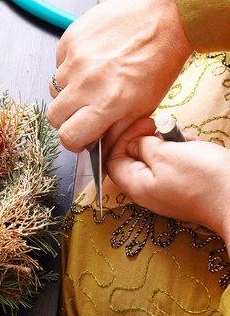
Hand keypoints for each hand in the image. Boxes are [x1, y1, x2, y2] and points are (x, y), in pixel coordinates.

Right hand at [47, 0, 192, 156]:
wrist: (163, 19)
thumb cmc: (158, 61)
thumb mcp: (144, 106)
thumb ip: (116, 130)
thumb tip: (97, 148)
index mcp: (108, 103)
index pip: (68, 136)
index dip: (72, 139)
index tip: (79, 135)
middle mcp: (87, 82)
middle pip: (54, 115)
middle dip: (66, 117)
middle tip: (83, 108)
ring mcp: (75, 60)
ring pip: (54, 89)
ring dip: (69, 89)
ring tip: (91, 78)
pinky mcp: (70, 40)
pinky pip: (58, 63)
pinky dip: (70, 66)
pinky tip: (91, 60)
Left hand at [106, 118, 229, 241]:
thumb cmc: (203, 178)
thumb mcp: (165, 154)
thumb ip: (143, 146)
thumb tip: (134, 143)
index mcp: (136, 185)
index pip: (113, 159)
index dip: (123, 138)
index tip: (143, 125)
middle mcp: (148, 191)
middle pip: (136, 158)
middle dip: (149, 139)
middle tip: (165, 129)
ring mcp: (168, 190)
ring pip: (159, 159)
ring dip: (170, 144)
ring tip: (185, 140)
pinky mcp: (186, 187)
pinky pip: (176, 165)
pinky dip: (183, 152)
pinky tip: (195, 147)